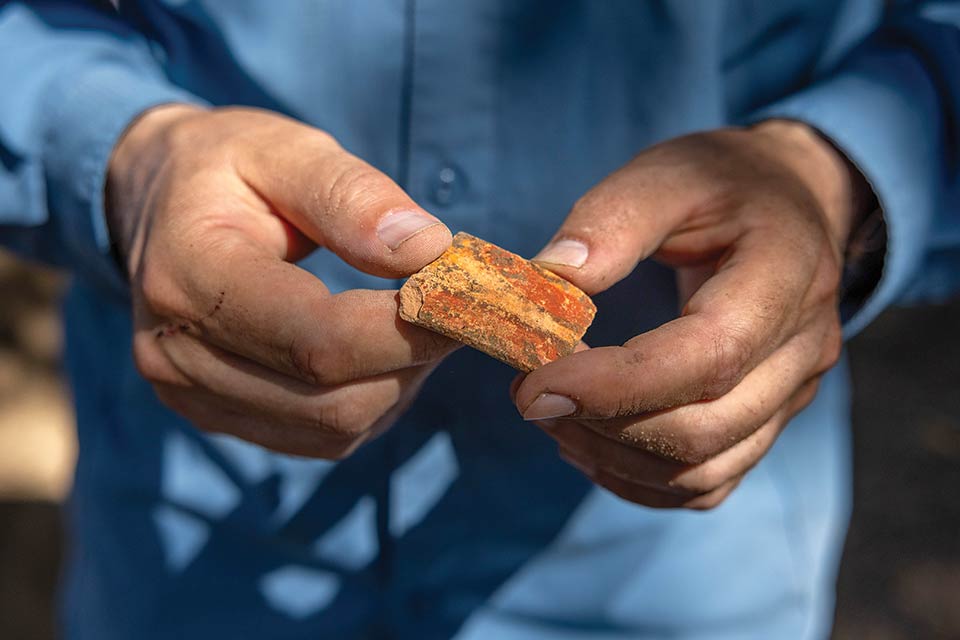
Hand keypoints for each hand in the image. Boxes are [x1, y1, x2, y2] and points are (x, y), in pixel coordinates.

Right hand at [107, 104, 457, 458]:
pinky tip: (382, 353)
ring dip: (398, 383)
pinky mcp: (217, 417)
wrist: (154, 203)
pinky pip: (321, 438)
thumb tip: (428, 250)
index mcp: (188, 276)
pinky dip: (372, 402)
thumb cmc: (227, 167)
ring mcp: (192, 396)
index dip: (407, 330)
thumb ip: (351, 195)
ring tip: (416, 322)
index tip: (469, 299)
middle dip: (413, 359)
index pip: (316, 339)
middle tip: (457, 309)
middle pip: (332, 400)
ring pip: (335, 428)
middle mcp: (177, 354)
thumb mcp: (284, 149)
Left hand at [514, 120, 872, 508]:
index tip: (534, 383)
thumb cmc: (723, 182)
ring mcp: (793, 394)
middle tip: (527, 395)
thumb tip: (549, 278)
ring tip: (548, 415)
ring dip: (612, 457)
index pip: (710, 356)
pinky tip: (588, 442)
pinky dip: (639, 478)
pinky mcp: (769, 420)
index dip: (618, 384)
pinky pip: (707, 483)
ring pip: (703, 471)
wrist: (791, 204)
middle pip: (705, 429)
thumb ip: (612, 217)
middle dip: (602, 424)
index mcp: (786, 274)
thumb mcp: (670, 172)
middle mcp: (802, 348)